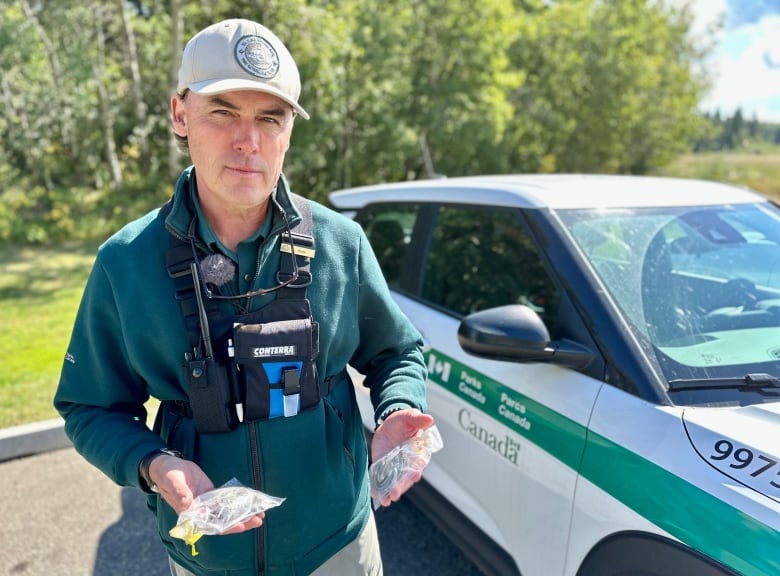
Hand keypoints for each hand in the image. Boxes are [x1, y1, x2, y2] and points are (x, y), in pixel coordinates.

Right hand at [148, 455, 264, 532]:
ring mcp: (206, 503)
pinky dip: (236, 503)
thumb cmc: (167, 474)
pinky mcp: (210, 493)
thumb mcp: (172, 481)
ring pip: (226, 512)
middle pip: (222, 521)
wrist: (168, 465)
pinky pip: (225, 501)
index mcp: (189, 512)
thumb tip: (187, 504)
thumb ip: (179, 493)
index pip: (210, 524)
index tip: (241, 526)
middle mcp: (199, 511)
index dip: (226, 527)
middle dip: (241, 522)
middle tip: (258, 520)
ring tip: (260, 514)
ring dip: (242, 514)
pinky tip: (249, 502)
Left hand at [370, 408, 434, 506]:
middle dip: (400, 487)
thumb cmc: (402, 421)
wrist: (388, 424)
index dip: (416, 471)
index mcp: (417, 453)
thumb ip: (417, 419)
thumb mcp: (408, 417)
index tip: (414, 477)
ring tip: (385, 501)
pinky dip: (378, 488)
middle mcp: (407, 464)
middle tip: (394, 495)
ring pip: (394, 483)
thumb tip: (429, 419)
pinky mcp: (383, 468)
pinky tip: (375, 496)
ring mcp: (395, 468)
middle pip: (405, 479)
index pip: (418, 465)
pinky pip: (381, 480)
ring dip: (390, 492)